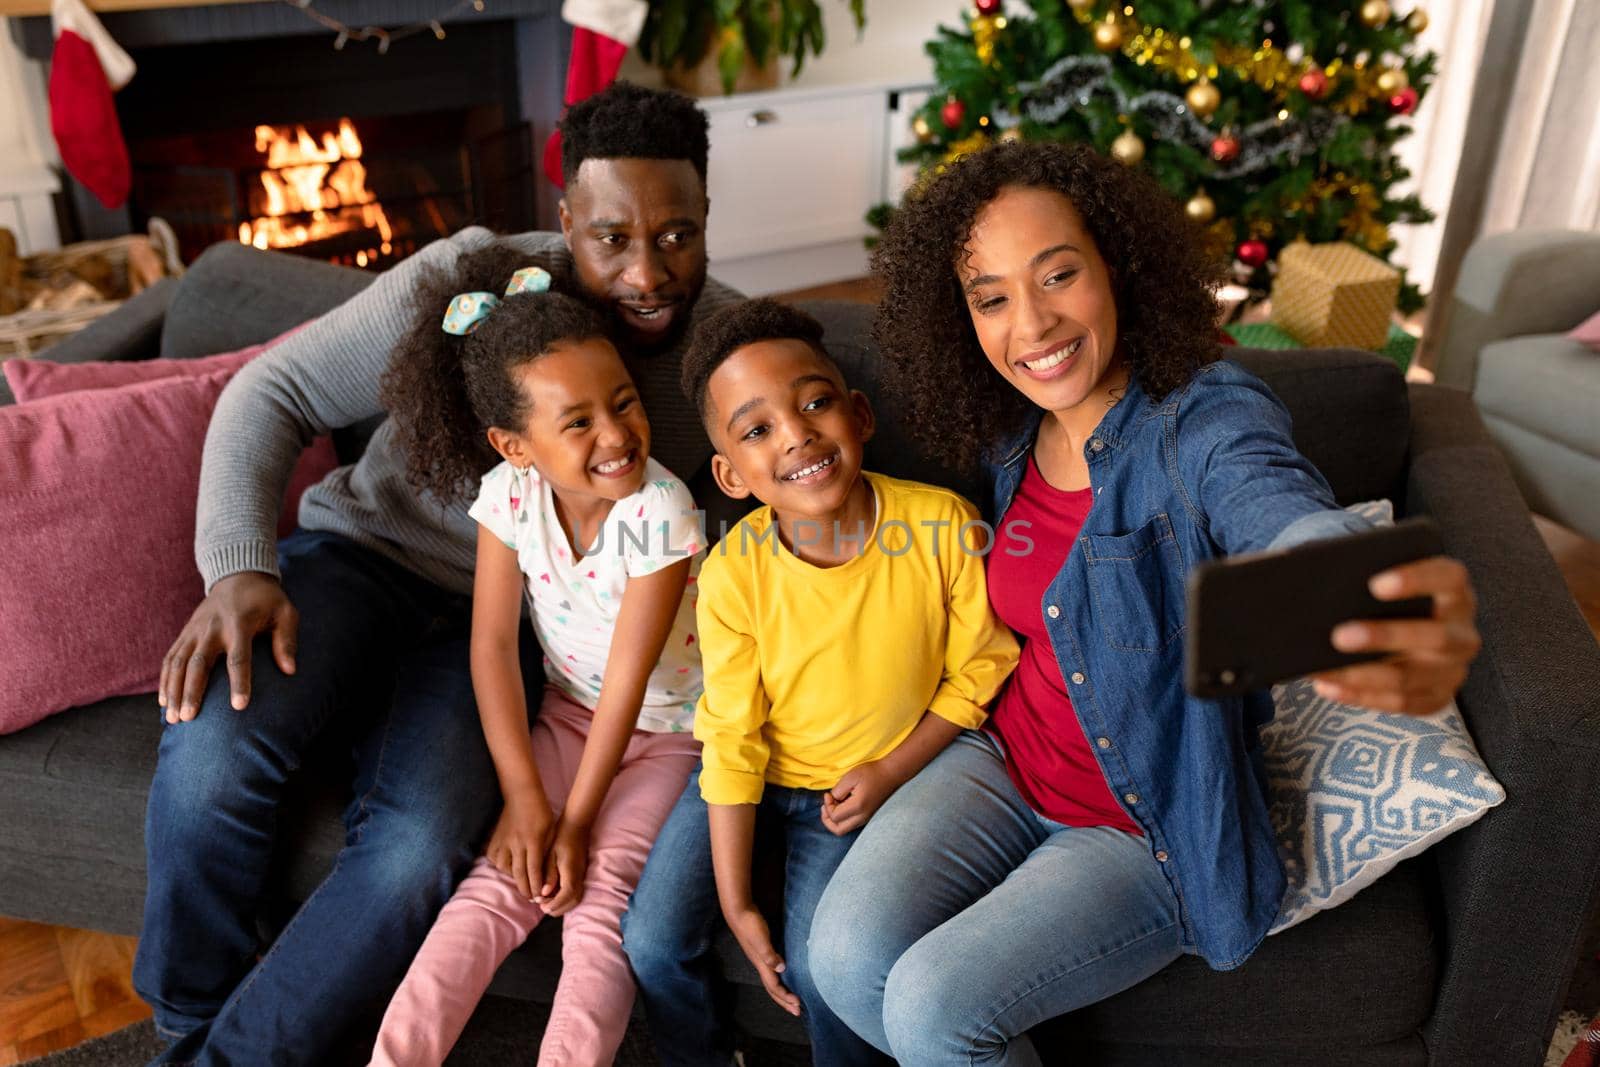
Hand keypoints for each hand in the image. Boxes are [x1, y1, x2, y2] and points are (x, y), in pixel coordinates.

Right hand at [159, 572, 298, 723]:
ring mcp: (195, 630)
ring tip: (172, 718)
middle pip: (199, 663)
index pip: (239, 657)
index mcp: (240, 624)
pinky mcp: (185, 632)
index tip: (239, 707)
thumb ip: (287, 641)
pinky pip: (171, 657)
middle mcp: (212, 628)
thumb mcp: (285, 613)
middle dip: (192, 691)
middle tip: (189, 718)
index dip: (239, 682)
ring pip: (178, 663)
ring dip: (173, 690)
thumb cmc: (266, 600)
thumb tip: (290, 671)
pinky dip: (164, 679)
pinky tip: (164, 701)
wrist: (238, 575)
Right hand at [486, 791, 555, 900]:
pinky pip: (495, 859)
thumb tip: (545, 872)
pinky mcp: (495, 839)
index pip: (534, 869)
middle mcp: (517, 843)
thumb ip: (546, 851)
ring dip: (514, 878)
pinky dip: (502, 867)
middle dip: (525, 888)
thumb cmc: (541, 813)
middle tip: (531, 898)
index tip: (540, 896)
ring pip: (505, 868)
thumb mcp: (550, 830)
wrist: (521, 795)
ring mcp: (504, 841)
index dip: (536, 885)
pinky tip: (509, 869)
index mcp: (533, 841)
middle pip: (519, 873)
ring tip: (522, 882)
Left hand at [536, 818, 590, 915]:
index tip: (543, 907)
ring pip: (577, 898)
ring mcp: (582, 875)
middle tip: (544, 909)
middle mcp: (579, 875)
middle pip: (574, 900)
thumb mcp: (551, 855)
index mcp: (571, 870)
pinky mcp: (581, 874)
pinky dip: (567, 900)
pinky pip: (577, 892)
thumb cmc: (561, 838)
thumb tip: (544, 892)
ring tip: (549, 905)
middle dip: (559, 908)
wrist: (576, 826)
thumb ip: (549, 874)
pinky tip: (556, 897)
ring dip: (564, 906)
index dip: (556, 903)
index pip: (567, 893)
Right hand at [724, 905, 799, 1015]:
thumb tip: (781, 968)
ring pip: (772, 981)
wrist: (739, 912)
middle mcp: (760, 964)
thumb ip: (769, 954)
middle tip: (797, 1012)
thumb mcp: (760, 939)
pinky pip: (772, 972)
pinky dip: (780, 980)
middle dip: (784, 1001)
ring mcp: (760, 958)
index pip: (774, 987)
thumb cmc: (750, 924)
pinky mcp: (762, 951)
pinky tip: (785, 976)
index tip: (798, 1005)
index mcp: (761, 964)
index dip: (785, 997)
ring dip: (782, 993)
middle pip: (772, 989)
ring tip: (792, 1000)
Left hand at [821, 760, 898, 835]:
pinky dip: (842, 819)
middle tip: (825, 806)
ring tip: (833, 805)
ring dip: (834, 820)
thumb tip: (832, 800)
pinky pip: (851, 824)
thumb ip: (838, 791)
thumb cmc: (871, 773)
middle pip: (838, 830)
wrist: (891, 775)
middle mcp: (862, 817)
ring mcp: (866, 819)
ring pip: (844, 829)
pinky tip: (842, 805)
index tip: (828, 794)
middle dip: (827, 820)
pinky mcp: (867, 817)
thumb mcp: (850, 777)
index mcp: (858, 807)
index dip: (827, 806)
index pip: (835, 817)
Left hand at [1311, 556, 1481, 714]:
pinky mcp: (1436, 698)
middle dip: (1385, 637)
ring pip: (1411, 677)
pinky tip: (1327, 686)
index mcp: (1454, 591)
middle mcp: (1462, 631)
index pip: (1448, 577)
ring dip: (1364, 675)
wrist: (1405, 629)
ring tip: (1322, 668)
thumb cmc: (1382, 597)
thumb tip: (1306, 572)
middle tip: (1339, 635)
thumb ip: (1358, 574)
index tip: (1375, 583)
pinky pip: (1399, 703)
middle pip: (1434, 636)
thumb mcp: (1378, 579)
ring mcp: (1453, 670)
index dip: (1417, 579)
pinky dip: (1360, 697)